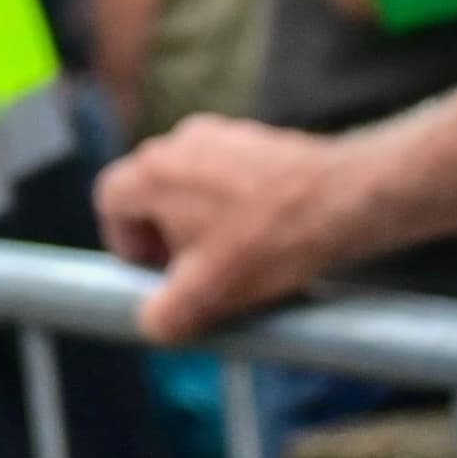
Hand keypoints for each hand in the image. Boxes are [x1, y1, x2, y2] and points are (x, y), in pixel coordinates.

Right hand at [96, 115, 365, 341]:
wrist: (348, 200)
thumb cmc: (271, 243)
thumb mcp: (208, 294)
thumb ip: (163, 316)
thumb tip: (153, 324)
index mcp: (151, 172)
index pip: (108, 202)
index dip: (124, 243)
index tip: (156, 271)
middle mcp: (176, 142)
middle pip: (149, 193)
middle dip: (165, 236)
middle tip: (197, 271)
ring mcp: (218, 133)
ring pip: (189, 183)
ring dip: (200, 220)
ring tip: (236, 256)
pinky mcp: (254, 136)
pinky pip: (225, 173)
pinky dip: (232, 203)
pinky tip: (265, 234)